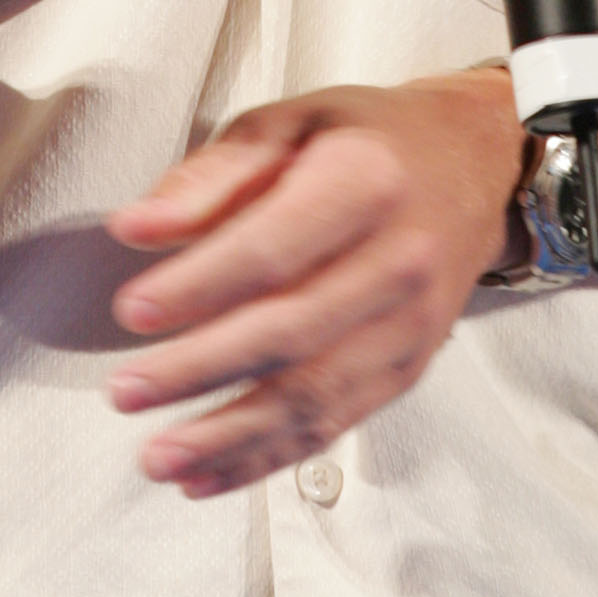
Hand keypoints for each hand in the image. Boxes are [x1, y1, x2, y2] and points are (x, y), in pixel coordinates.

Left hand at [104, 69, 524, 496]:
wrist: (473, 163)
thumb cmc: (366, 139)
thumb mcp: (289, 122)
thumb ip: (212, 175)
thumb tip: (134, 227)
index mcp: (365, 181)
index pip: (273, 248)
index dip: (199, 286)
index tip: (132, 310)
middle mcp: (398, 260)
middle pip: (290, 333)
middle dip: (199, 371)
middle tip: (124, 392)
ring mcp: (410, 325)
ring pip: (313, 396)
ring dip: (229, 437)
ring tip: (158, 456)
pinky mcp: (408, 369)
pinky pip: (333, 424)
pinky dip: (265, 457)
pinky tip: (206, 474)